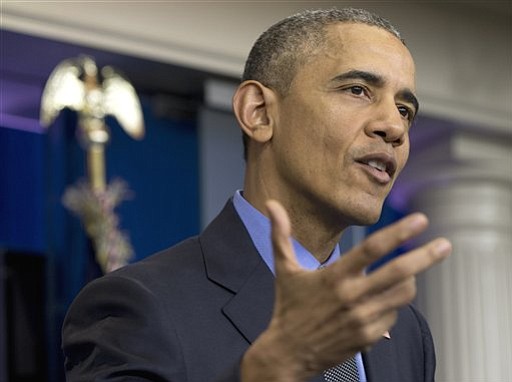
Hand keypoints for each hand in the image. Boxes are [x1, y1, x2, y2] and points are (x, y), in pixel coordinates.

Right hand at [241, 200, 450, 381]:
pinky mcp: (369, 336)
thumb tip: (270, 205)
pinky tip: (381, 300)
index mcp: (334, 277)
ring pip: (402, 294)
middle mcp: (352, 297)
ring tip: (408, 271)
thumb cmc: (288, 306)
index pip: (372, 249)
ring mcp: (363, 319)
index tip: (420, 220)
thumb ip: (281, 235)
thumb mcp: (284, 269)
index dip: (398, 232)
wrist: (289, 352)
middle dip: (426, 256)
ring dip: (410, 280)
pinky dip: (393, 303)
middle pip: (399, 273)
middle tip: (446, 244)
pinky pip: (394, 315)